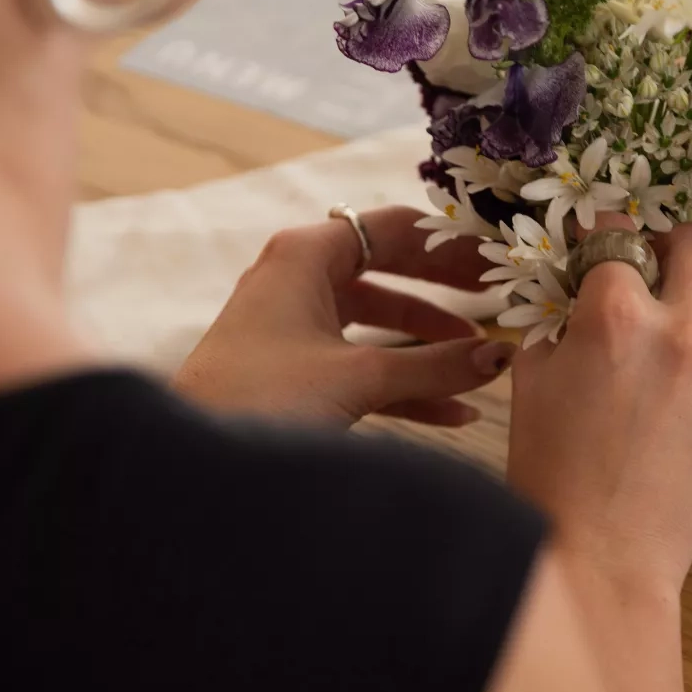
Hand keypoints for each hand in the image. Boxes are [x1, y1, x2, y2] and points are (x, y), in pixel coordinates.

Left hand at [176, 208, 513, 428]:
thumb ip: (435, 366)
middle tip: (500, 303)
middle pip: (390, 270)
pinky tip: (451, 413)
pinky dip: (402, 382)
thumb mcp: (360, 378)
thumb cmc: (263, 400)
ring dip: (428, 347)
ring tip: (481, 367)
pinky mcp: (292, 370)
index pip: (394, 227)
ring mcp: (293, 325)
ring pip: (377, 324)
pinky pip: (360, 363)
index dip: (449, 243)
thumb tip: (499, 357)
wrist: (191, 464)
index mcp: (306, 255)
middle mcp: (298, 279)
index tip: (497, 261)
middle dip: (446, 294)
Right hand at [507, 222, 691, 602]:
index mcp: (615, 316)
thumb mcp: (532, 381)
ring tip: (644, 372)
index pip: (617, 238)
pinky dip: (691, 374)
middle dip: (672, 243)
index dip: (601, 237)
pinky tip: (660, 417)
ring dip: (679, 321)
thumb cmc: (551, 473)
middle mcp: (677, 332)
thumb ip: (558, 323)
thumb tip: (574, 296)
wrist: (605, 558)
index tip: (595, 244)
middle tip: (650, 264)